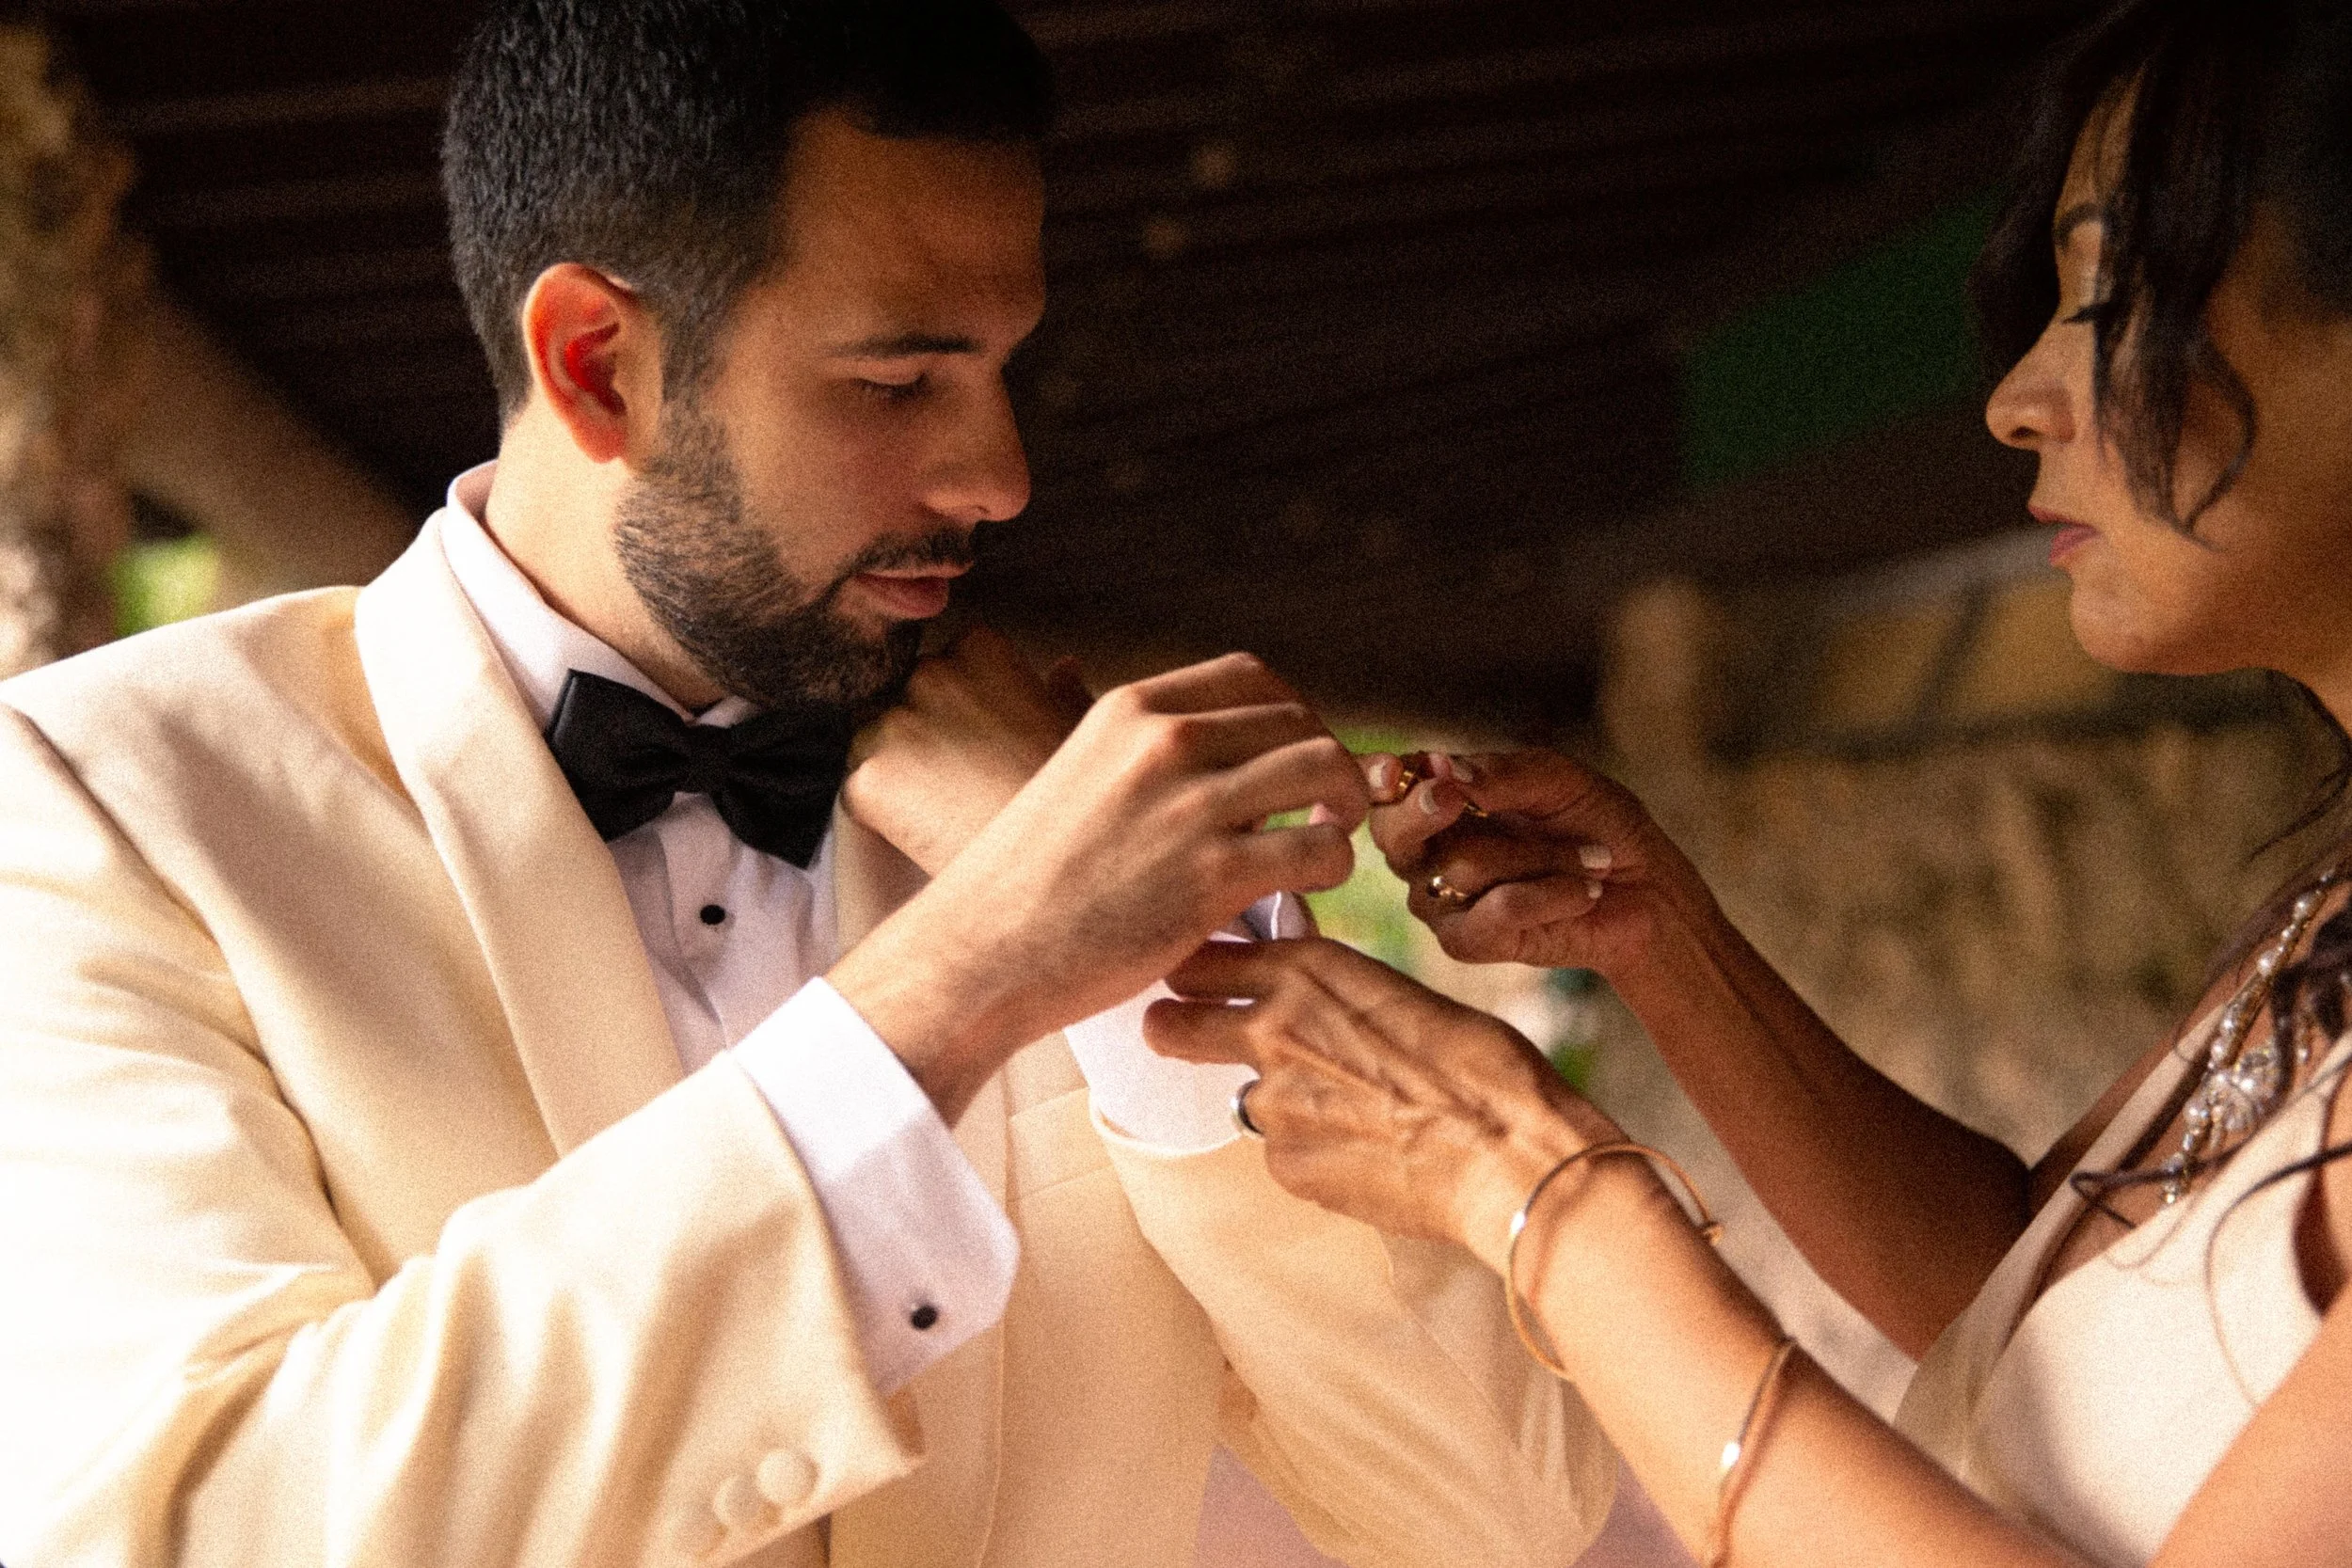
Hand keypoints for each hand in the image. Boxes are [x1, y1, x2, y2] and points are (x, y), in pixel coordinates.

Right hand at [830, 653, 1367, 1122]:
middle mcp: (1165, 743)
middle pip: (1299, 719)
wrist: (980, 953)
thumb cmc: (1021, 882)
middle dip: (1326, 759)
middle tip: (1324, 804)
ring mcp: (1191, 806)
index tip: (1292, 753)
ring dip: (1343, 802)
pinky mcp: (1213, 876)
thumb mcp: (1073, 775)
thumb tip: (1186, 734)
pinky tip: (1313, 883)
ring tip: (1328, 836)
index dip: (1291, 713)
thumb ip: (1134, 753)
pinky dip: (1334, 864)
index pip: (1251, 676)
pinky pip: (1320, 849)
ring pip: (1324, 768)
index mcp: (1131, 711)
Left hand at [842, 625, 1092, 875]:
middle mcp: (927, 670)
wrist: (1065, 862)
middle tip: (964, 783)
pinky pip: (859, 795)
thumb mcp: (1084, 730)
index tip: (990, 745)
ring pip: (872, 745)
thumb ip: (1064, 691)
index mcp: (979, 646)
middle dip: (922, 736)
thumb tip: (1063, 668)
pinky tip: (928, 837)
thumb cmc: (1085, 796)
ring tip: (948, 813)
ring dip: (897, 773)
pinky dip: (883, 818)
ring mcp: (890, 723)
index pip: (946, 667)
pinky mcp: (865, 779)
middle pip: (902, 699)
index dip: (963, 711)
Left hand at [1144, 937, 1621, 1266]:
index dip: (1197, 970)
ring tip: (1355, 1114)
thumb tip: (1308, 1001)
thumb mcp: (1401, 996)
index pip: (1204, 957)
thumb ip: (1336, 996)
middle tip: (1182, 1035)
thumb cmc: (1482, 1065)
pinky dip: (1313, 1152)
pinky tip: (1369, 1153)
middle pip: (1172, 1023)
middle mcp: (1272, 1027)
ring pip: (1248, 1096)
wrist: (1507, 1153)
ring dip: (1280, 1102)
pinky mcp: (1284, 1165)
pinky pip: (1283, 1152)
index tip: (1196, 978)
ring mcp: (1271, 1101)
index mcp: (1306, 969)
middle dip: (1175, 1028)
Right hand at [1359, 748, 1713, 976]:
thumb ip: (1503, 774)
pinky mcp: (1467, 943)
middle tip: (1455, 799)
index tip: (1395, 771)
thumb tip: (1445, 769)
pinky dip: (1549, 896)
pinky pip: (1493, 913)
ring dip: (1539, 856)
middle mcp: (1427, 852)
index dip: (1379, 779)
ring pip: (1459, 868)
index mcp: (1438, 802)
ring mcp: (1441, 902)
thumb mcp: (1559, 780)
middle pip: (1391, 833)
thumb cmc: (1598, 824)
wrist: (1647, 891)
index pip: (1385, 788)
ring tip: (1590, 858)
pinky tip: (1583, 892)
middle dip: (1423, 811)